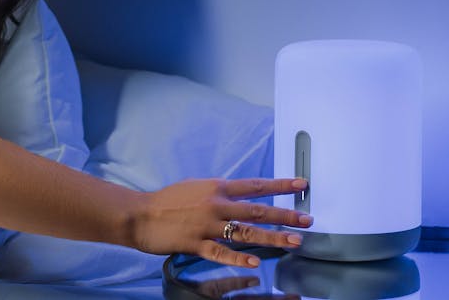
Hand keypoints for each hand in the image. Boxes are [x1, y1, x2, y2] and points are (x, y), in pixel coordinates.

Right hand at [131, 177, 311, 267]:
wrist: (141, 214)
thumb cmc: (168, 199)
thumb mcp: (197, 187)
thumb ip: (219, 192)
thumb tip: (238, 195)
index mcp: (217, 188)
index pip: (256, 185)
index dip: (280, 185)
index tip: (301, 185)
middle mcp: (216, 205)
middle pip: (258, 210)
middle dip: (286, 215)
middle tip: (307, 220)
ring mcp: (207, 225)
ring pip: (246, 232)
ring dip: (272, 237)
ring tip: (294, 242)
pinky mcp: (196, 244)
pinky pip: (221, 253)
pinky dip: (238, 259)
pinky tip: (255, 263)